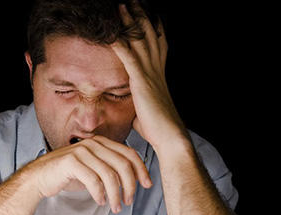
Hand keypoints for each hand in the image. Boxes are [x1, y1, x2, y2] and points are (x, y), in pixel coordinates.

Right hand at [24, 135, 151, 213]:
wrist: (39, 177)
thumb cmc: (67, 174)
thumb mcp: (92, 169)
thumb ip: (109, 169)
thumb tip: (131, 181)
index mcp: (101, 143)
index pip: (128, 153)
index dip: (141, 169)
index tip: (147, 185)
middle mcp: (93, 144)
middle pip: (122, 164)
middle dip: (130, 185)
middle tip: (129, 201)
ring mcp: (81, 151)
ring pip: (109, 174)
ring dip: (115, 194)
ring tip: (116, 207)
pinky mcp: (71, 162)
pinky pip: (93, 180)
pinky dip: (100, 193)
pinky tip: (100, 202)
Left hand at [111, 1, 188, 147]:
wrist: (169, 135)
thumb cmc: (158, 128)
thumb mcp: (146, 112)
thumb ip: (139, 105)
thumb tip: (133, 113)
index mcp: (159, 75)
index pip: (158, 44)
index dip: (154, 27)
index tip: (148, 14)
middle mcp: (156, 70)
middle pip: (150, 36)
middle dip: (141, 17)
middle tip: (133, 2)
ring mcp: (149, 74)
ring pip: (140, 41)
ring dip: (130, 22)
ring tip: (122, 7)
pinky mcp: (140, 82)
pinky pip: (128, 57)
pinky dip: (120, 43)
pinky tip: (112, 34)